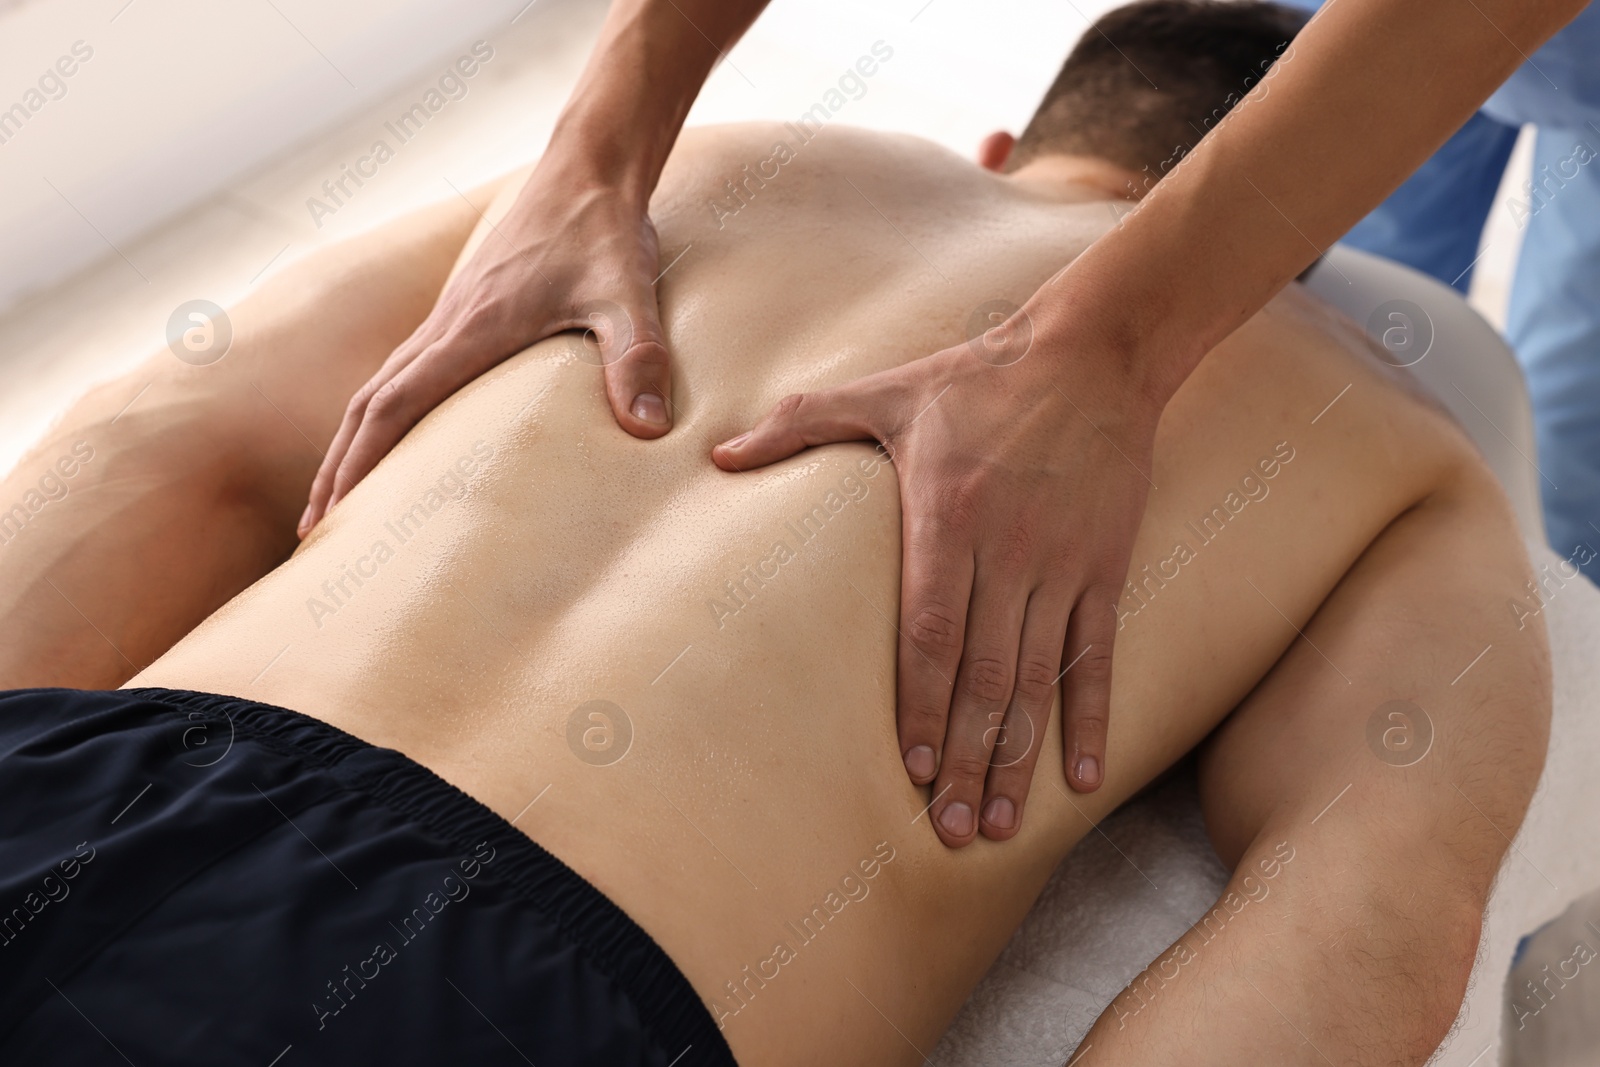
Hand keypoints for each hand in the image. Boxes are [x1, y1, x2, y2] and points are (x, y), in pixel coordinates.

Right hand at [299, 156, 672, 535]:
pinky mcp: (464, 312)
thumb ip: (637, 358)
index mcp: (471, 330)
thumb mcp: (629, 295)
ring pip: (379, 388)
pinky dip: (381, 416)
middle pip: (368, 406)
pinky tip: (392, 441)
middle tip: (312, 533)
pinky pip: (404, 372)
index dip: (362, 463)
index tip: (334, 514)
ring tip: (336, 503)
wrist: (588, 172)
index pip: (395, 405)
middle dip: (338, 470)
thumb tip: (647, 429)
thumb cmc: (604, 233)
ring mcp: (449, 318)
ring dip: (352, 445)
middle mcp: (446, 326)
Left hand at [713, 306, 1159, 846]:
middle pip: (983, 674)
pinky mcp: (1104, 566)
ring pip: (1037, 679)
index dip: (923, 703)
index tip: (915, 768)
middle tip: (954, 829)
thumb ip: (799, 422)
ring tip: (1002, 823)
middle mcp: (1007, 549)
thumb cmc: (977, 377)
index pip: (932, 629)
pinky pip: (1095, 654)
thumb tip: (717, 454)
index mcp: (947, 514)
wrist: (1093, 353)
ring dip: (1019, 756)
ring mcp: (1061, 564)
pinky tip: (1082, 776)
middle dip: (968, 757)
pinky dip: (1090, 716)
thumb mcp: (885, 390)